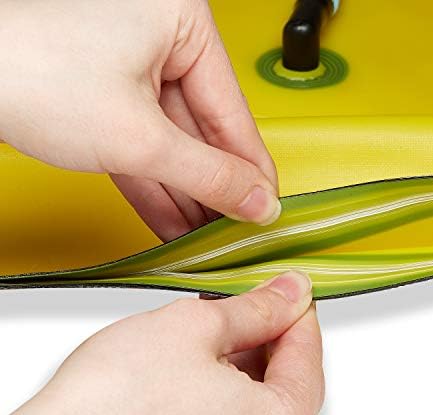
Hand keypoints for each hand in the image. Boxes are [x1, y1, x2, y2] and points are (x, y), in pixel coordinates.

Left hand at [0, 0, 279, 240]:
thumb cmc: (27, 70)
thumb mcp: (140, 137)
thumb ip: (208, 174)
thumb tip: (256, 199)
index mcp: (183, 22)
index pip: (235, 113)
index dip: (251, 170)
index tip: (266, 207)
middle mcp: (161, 40)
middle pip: (204, 133)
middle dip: (215, 189)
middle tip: (236, 228)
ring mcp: (132, 69)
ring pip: (173, 146)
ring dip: (187, 196)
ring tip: (208, 235)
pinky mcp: (109, 98)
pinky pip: (144, 148)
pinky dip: (156, 186)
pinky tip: (175, 222)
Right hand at [0, 272, 323, 414]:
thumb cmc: (109, 410)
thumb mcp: (193, 327)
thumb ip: (255, 308)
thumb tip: (288, 293)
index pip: (309, 351)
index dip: (295, 309)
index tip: (286, 289)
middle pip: (287, 384)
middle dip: (267, 339)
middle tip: (240, 308)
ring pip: (259, 410)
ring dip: (243, 371)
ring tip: (205, 345)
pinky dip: (224, 404)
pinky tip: (191, 383)